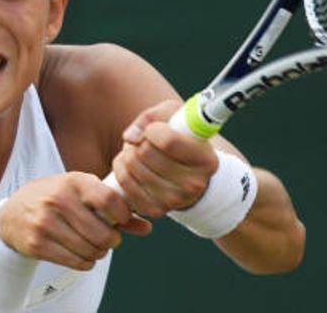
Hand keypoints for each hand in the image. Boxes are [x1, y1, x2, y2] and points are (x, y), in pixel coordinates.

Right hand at [0, 172, 151, 270]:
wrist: (14, 212)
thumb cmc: (54, 198)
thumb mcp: (82, 192)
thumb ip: (114, 207)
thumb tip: (146, 227)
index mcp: (73, 181)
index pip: (109, 199)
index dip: (123, 215)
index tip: (123, 220)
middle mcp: (59, 199)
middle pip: (102, 233)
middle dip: (112, 241)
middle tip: (109, 239)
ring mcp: (46, 222)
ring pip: (90, 250)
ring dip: (99, 253)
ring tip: (94, 246)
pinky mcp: (37, 243)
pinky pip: (76, 261)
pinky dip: (86, 262)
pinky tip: (82, 254)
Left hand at [111, 100, 219, 217]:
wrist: (188, 174)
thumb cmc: (181, 139)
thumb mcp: (176, 117)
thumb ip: (153, 117)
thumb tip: (130, 137)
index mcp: (206, 160)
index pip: (168, 141)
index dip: (152, 130)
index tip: (154, 129)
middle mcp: (194, 184)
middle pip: (146, 154)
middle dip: (139, 141)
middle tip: (143, 140)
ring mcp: (175, 200)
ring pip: (132, 168)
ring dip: (127, 153)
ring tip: (136, 150)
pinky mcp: (156, 210)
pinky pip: (125, 185)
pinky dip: (121, 170)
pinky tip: (128, 164)